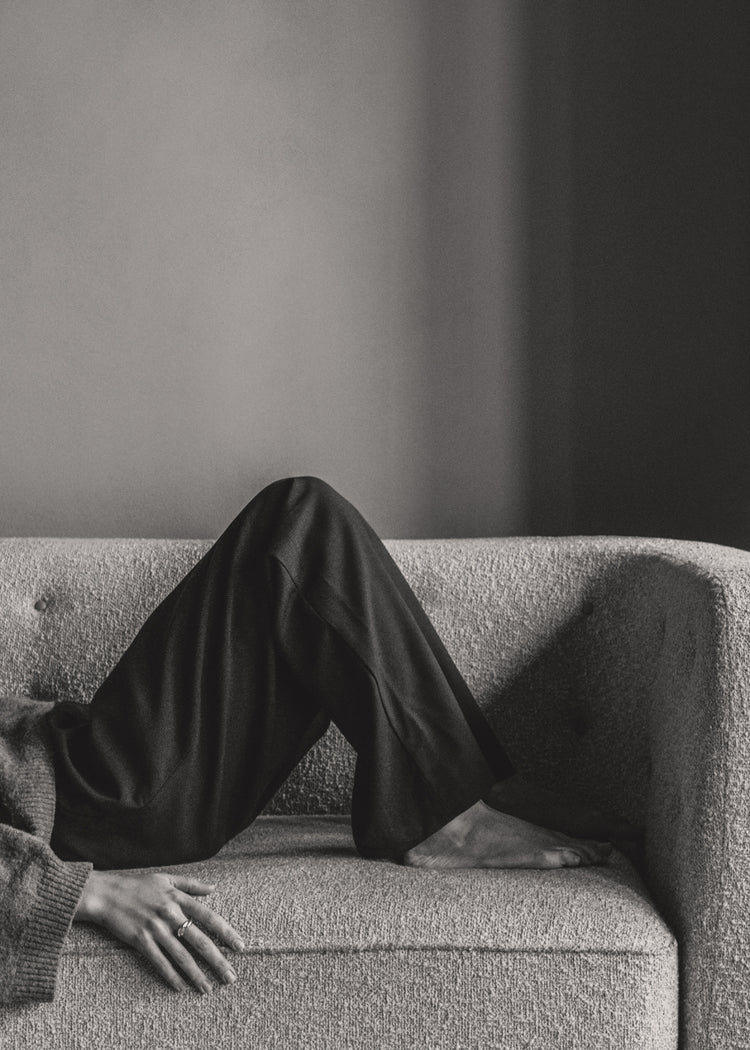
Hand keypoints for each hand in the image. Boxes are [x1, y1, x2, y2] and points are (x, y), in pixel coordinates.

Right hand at [74, 870, 244, 993]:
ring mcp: (155, 928)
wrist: (106, 893)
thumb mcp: (166, 878)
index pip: (209, 917)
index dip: (226, 932)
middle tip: (230, 977)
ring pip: (181, 955)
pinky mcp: (140, 940)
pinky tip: (180, 987)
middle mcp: (170, 914)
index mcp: (178, 898)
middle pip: (199, 940)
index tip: (240, 946)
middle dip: (217, 960)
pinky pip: (159, 961)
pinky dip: (170, 975)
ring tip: (208, 988)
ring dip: (196, 974)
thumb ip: (191, 884)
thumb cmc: (137, 885)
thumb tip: (213, 888)